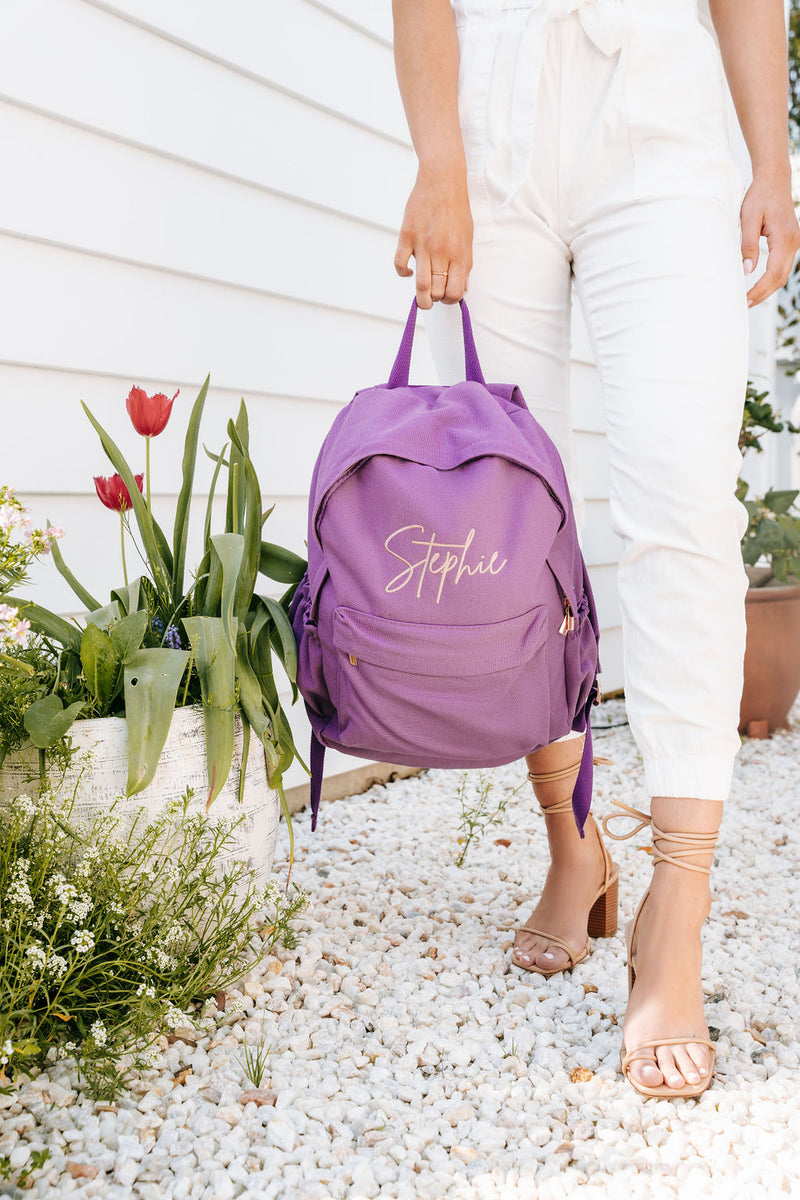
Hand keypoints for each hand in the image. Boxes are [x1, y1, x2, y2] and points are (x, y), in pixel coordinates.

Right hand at [394, 161, 473, 308]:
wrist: (442, 180)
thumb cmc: (457, 210)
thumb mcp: (468, 237)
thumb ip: (465, 263)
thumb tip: (463, 288)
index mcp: (459, 253)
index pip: (456, 291)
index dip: (451, 300)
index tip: (447, 297)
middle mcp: (441, 251)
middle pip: (437, 292)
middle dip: (436, 300)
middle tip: (434, 295)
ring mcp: (423, 244)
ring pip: (420, 284)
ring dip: (421, 297)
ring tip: (421, 297)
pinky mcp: (407, 236)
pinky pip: (400, 264)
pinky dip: (403, 273)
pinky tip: (408, 272)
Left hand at [740, 167, 799, 306]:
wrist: (774, 180)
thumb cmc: (760, 196)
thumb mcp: (748, 218)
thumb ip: (747, 244)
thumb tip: (747, 270)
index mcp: (784, 238)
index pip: (773, 273)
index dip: (759, 290)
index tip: (745, 300)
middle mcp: (793, 242)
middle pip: (780, 278)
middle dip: (763, 294)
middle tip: (744, 305)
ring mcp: (794, 243)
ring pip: (782, 274)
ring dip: (767, 289)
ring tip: (749, 299)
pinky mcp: (790, 243)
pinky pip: (782, 266)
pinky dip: (771, 279)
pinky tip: (758, 285)